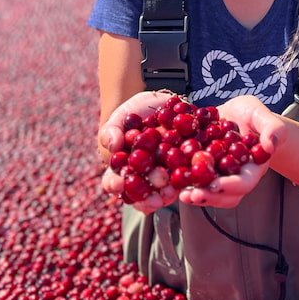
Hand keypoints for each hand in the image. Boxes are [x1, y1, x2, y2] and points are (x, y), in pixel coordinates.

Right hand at [97, 90, 176, 213]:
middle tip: (152, 191)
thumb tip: (114, 145)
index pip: (113, 182)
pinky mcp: (182, 168)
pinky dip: (185, 179)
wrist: (161, 105)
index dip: (114, 185)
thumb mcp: (120, 118)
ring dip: (166, 193)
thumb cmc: (134, 113)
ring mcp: (163, 175)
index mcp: (122, 169)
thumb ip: (111, 131)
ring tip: (170, 190)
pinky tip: (187, 176)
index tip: (118, 183)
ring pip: (162, 191)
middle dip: (146, 194)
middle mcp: (142, 177)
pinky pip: (184, 178)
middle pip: (140, 192)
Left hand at [177, 95, 284, 209]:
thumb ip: (272, 128)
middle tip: (191, 195)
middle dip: (208, 196)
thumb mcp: (262, 116)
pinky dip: (182, 181)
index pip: (244, 183)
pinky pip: (192, 180)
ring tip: (181, 193)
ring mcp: (216, 175)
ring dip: (194, 195)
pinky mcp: (200, 169)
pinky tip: (169, 177)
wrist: (233, 114)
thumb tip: (270, 145)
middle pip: (224, 195)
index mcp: (251, 168)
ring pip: (208, 192)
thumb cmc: (251, 115)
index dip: (230, 186)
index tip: (216, 185)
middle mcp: (233, 176)